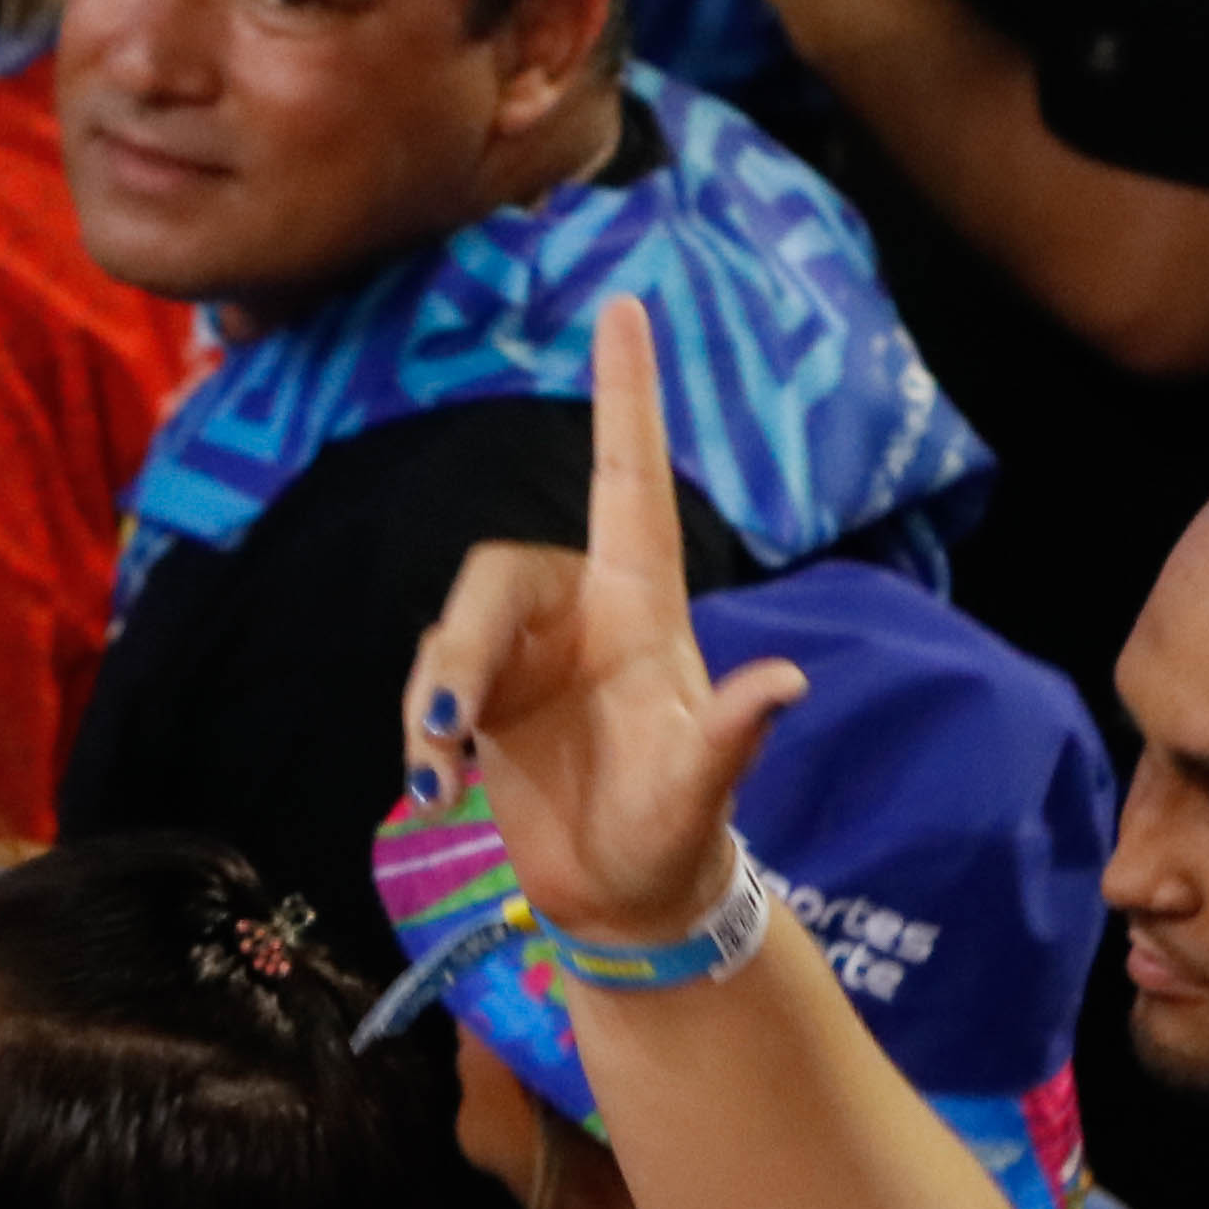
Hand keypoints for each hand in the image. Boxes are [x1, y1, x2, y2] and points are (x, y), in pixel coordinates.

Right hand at [410, 298, 809, 947]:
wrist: (626, 903)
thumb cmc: (676, 836)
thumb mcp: (702, 792)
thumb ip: (731, 737)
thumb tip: (786, 683)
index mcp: (643, 610)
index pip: (629, 480)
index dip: (624, 394)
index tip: (625, 304)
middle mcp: (579, 617)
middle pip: (495, 577)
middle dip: (461, 647)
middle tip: (446, 729)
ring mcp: (525, 659)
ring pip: (450, 633)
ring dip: (434, 697)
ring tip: (441, 776)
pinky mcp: (480, 704)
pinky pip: (429, 688)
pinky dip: (421, 734)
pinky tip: (436, 791)